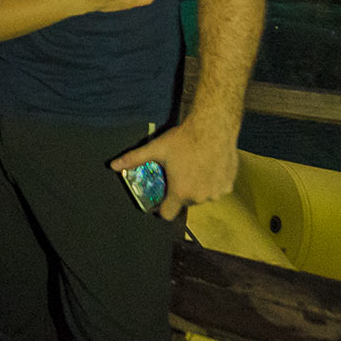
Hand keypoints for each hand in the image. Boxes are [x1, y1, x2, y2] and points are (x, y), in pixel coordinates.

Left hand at [110, 116, 239, 220]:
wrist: (214, 126)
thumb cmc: (185, 138)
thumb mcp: (156, 148)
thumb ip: (134, 159)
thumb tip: (112, 165)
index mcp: (180, 191)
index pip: (168, 214)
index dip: (162, 207)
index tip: (161, 198)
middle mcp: (199, 196)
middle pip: (185, 202)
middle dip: (181, 191)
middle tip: (178, 173)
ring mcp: (216, 192)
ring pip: (203, 196)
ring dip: (198, 187)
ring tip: (194, 167)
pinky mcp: (228, 185)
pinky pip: (217, 189)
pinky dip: (213, 182)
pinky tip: (209, 165)